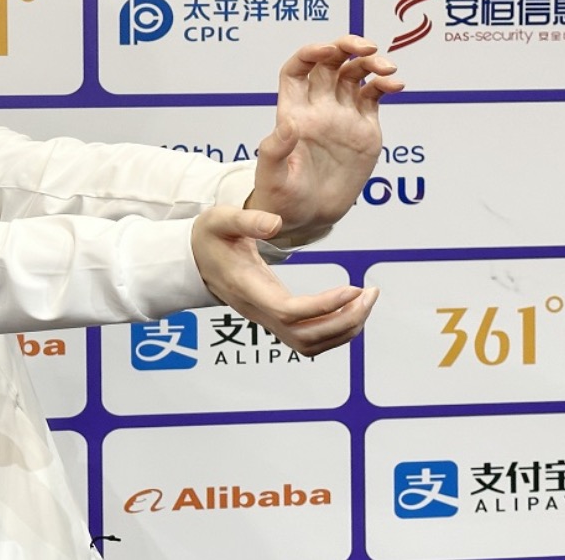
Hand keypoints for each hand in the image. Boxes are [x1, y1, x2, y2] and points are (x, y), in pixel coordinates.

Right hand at [191, 206, 378, 355]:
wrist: (194, 259)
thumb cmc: (209, 238)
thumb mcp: (220, 219)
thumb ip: (247, 219)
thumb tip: (277, 224)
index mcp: (247, 288)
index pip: (288, 311)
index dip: (324, 306)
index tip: (352, 288)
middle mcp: (258, 311)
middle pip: (305, 337)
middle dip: (344, 321)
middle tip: (370, 293)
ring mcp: (266, 319)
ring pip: (309, 345)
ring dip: (344, 329)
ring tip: (367, 299)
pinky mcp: (275, 318)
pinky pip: (309, 339)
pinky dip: (336, 330)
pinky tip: (351, 306)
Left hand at [247, 35, 403, 245]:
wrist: (308, 218)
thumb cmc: (281, 199)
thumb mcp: (272, 177)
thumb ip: (275, 151)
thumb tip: (286, 124)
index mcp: (293, 112)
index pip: (298, 69)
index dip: (311, 53)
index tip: (327, 50)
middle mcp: (318, 107)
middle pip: (331, 62)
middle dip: (347, 46)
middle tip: (368, 47)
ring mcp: (342, 115)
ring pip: (356, 74)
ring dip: (371, 63)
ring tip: (388, 70)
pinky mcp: (364, 128)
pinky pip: (374, 96)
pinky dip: (385, 84)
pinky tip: (396, 85)